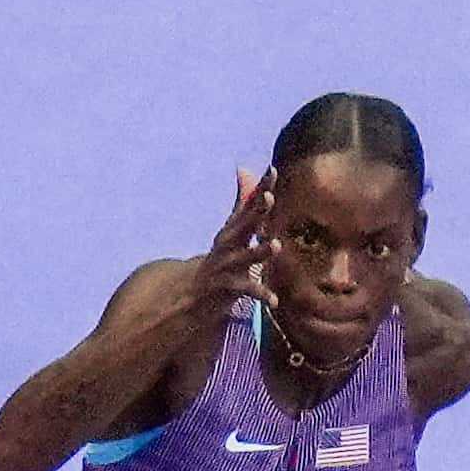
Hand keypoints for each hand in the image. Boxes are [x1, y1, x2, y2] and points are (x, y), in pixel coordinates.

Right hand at [187, 166, 281, 316]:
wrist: (193, 293)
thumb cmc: (222, 259)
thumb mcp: (232, 230)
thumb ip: (242, 203)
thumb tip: (244, 170)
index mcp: (234, 229)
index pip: (250, 204)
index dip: (261, 187)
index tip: (273, 170)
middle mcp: (229, 243)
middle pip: (245, 223)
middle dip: (257, 211)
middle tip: (269, 197)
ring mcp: (227, 264)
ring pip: (246, 256)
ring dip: (260, 251)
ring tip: (276, 245)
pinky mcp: (227, 287)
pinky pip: (246, 290)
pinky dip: (260, 294)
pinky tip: (275, 301)